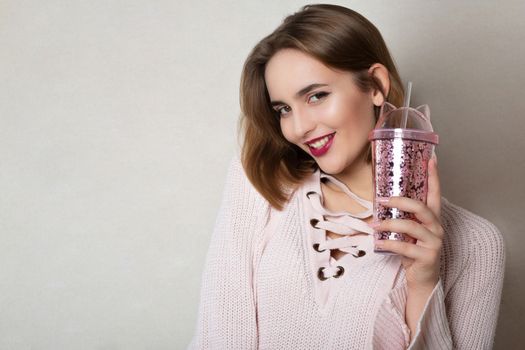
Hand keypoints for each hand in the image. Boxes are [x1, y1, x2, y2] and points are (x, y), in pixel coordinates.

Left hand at [370, 154, 442, 290]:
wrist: (422, 278)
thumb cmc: (413, 250)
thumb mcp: (407, 231)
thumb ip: (401, 216)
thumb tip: (379, 201)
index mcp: (432, 218)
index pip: (434, 193)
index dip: (433, 176)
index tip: (430, 158)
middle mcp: (437, 227)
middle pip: (421, 208)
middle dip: (400, 202)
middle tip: (382, 200)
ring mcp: (434, 242)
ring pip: (411, 227)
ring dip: (390, 224)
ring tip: (375, 224)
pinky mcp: (427, 256)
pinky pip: (405, 247)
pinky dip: (389, 243)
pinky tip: (378, 242)